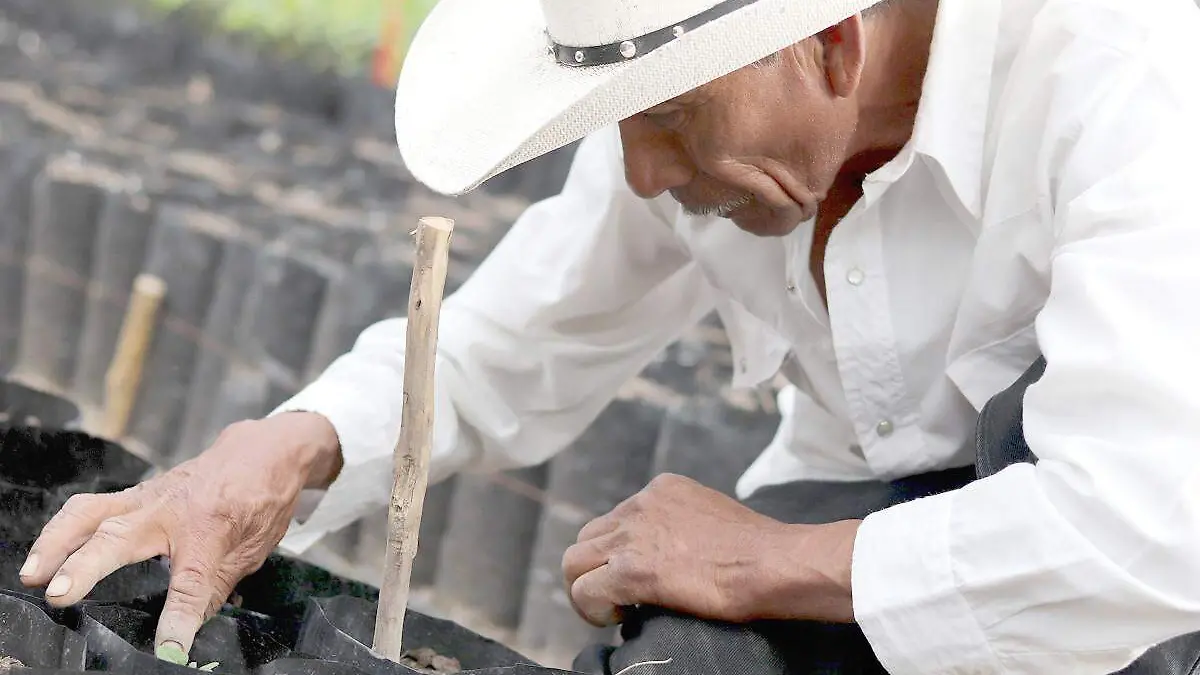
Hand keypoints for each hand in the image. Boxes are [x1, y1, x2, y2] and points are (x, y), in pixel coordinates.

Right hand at [18, 412, 342, 655]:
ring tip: (34, 575)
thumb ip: (213, 592)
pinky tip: (47, 553)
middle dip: (86, 565)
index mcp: (209, 532)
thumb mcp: (249, 554)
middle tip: (59, 594)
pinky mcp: (132, 495)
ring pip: (90, 513)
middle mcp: (169, 512)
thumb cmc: (256, 502)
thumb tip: (183, 634)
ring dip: (56, 543)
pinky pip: (89, 507)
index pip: (190, 585)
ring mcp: (145, 499)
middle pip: (119, 536)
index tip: (168, 649)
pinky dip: (62, 528)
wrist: (261, 455)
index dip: (178, 620)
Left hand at [561, 473, 860, 626]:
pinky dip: (592, 608)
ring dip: (586, 588)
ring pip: (574, 561)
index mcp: (662, 489)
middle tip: (619, 597)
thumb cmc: (760, 550)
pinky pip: (584, 590)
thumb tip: (677, 553)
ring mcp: (633, 536)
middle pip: (588, 536)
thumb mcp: (715, 517)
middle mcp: (640, 505)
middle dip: (595, 568)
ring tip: (613, 609)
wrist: (774, 563)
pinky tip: (617, 617)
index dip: (621, 551)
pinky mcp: (631, 570)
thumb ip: (685, 526)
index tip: (639, 575)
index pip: (617, 517)